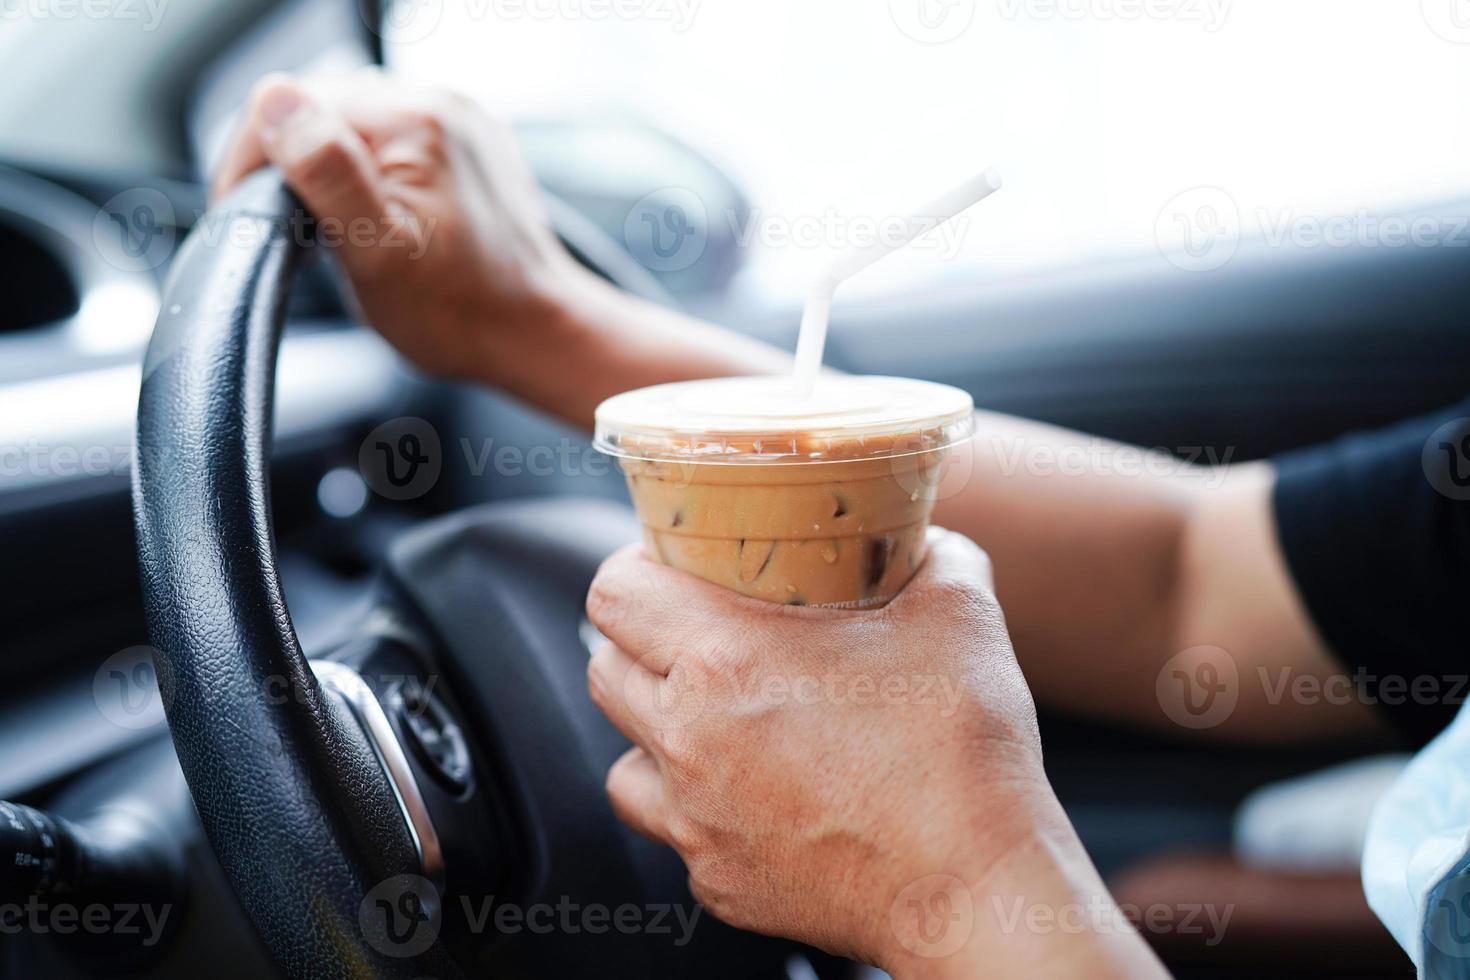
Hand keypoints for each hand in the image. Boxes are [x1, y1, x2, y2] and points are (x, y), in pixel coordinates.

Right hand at [212, 70, 595, 384]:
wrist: (534, 333)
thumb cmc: (459, 313)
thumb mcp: (376, 254)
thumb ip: (326, 172)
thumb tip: (276, 102)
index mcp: (412, 122)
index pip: (289, 105)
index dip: (249, 161)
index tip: (238, 215)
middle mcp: (439, 105)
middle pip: (321, 106)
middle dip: (287, 162)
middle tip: (282, 229)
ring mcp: (458, 121)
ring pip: (352, 119)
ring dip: (327, 164)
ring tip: (327, 223)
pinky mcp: (468, 142)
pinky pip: (393, 135)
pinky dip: (369, 167)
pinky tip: (373, 210)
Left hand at [585, 529, 1162, 975]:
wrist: (975, 888)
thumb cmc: (962, 749)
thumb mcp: (959, 614)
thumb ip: (933, 552)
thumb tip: (924, 534)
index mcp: (726, 659)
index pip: (615, 592)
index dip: (638, 569)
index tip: (673, 568)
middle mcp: (689, 740)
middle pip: (605, 669)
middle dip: (643, 645)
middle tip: (701, 636)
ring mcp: (695, 820)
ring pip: (624, 759)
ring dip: (656, 732)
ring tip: (717, 720)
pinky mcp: (716, 880)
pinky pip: (674, 830)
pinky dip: (698, 808)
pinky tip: (758, 792)